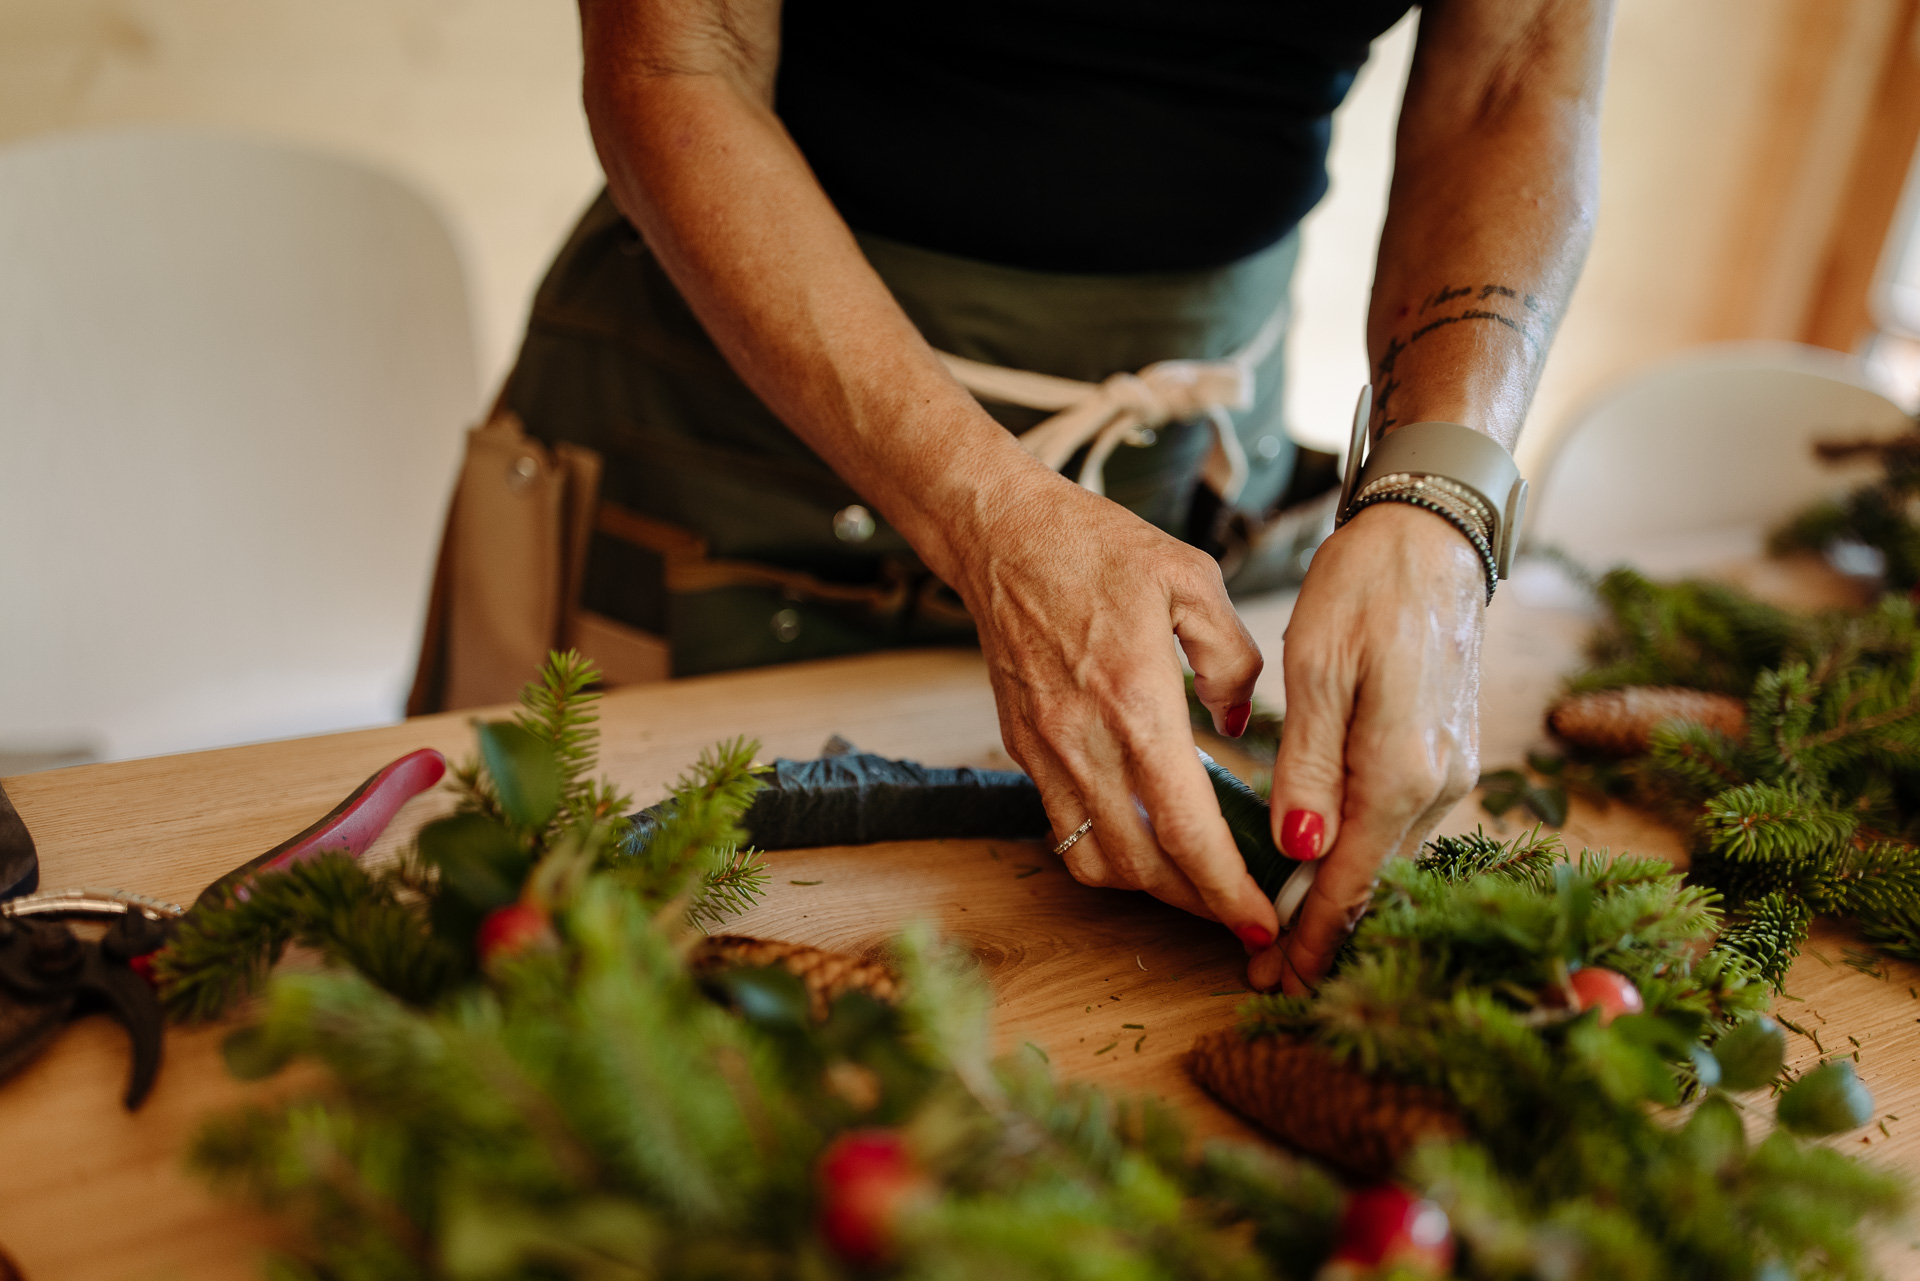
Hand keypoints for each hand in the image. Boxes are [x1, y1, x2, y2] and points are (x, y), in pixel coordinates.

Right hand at [949, 471, 1280, 946]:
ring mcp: (1046, 751)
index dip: (1228, 890)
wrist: (1000, 535)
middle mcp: (1085, 741)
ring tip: (1196, 885)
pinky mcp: (1022, 749)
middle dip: (1199, 904)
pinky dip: (1108, 855)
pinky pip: (1064, 831)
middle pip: (1146, 865)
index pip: (1188, 829)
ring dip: (1152, 888)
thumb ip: (1232, 657)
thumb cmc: (1098, 547)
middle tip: (1244, 913)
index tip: (1262, 922)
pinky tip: (1143, 842)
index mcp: (1137, 703)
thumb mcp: (1193, 578)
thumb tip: (1235, 720)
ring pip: (1098, 862)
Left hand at [1249, 502, 1484, 993]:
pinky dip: (1362, 855)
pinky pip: (1400, 823)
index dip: (1311, 935)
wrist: (1432, 539)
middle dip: (1322, 930)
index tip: (1274, 980)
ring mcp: (1453, 770)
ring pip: (1389, 854)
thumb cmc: (1365, 589)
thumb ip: (1309, 764)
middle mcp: (1441, 782)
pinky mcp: (1449, 752)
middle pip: (1374, 879)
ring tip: (1289, 935)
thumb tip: (1299, 847)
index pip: (1352, 877)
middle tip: (1269, 978)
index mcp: (1404, 768)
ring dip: (1341, 896)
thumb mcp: (1319, 668)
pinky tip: (1326, 868)